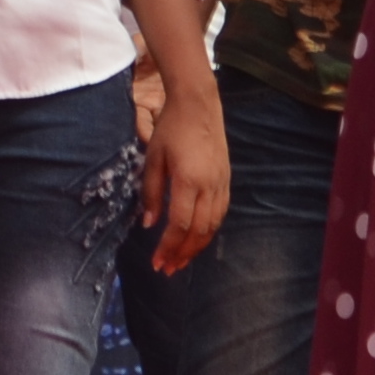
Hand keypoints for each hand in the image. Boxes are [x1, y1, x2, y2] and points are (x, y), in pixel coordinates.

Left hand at [141, 76, 229, 272]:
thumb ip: (151, 192)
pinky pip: (220, 214)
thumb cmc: (171, 128)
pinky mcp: (226, 180)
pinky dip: (208, 231)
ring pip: (212, 226)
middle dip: (182, 254)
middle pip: (198, 231)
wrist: (199, 105)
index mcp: (188, 180)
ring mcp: (221, 184)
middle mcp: (209, 186)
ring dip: (197, 247)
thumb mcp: (153, 158)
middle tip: (167, 269)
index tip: (156, 262)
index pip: (179, 224)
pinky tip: (197, 238)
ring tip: (181, 260)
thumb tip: (148, 224)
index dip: (168, 247)